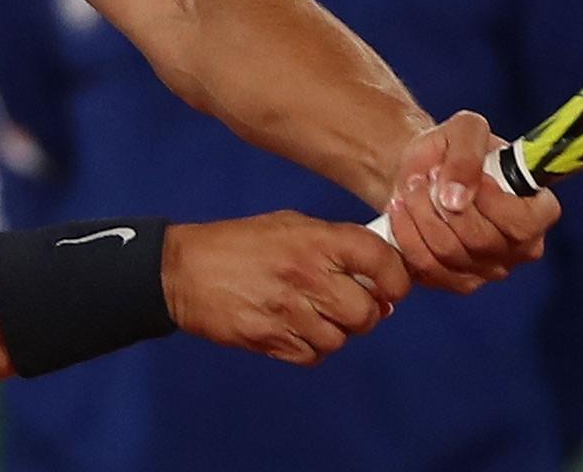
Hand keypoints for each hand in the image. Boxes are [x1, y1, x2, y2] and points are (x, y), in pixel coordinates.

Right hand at [161, 211, 409, 365]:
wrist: (185, 270)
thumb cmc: (242, 243)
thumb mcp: (291, 226)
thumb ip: (336, 246)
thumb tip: (378, 281)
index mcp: (316, 240)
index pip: (380, 261)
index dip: (397, 279)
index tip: (394, 287)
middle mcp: (307, 276)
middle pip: (366, 312)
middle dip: (365, 313)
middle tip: (349, 304)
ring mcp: (288, 311)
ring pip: (340, 339)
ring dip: (335, 332)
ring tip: (314, 314)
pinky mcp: (269, 340)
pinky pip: (312, 356)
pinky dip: (310, 348)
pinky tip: (295, 329)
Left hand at [382, 110, 561, 292]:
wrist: (427, 171)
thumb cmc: (455, 149)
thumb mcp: (464, 131)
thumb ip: (467, 155)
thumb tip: (457, 197)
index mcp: (538, 210)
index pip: (525, 221)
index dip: (490, 201)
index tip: (462, 174)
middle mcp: (521, 247)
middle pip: (482, 240)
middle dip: (443, 205)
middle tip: (423, 178)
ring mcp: (490, 269)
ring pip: (450, 253)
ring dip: (421, 216)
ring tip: (409, 188)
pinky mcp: (458, 281)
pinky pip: (428, 267)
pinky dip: (408, 235)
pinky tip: (400, 210)